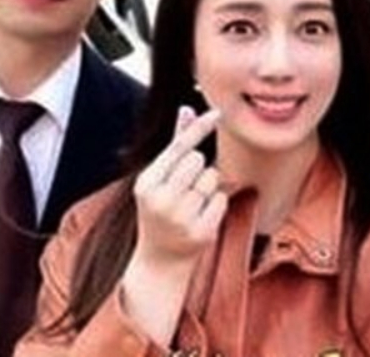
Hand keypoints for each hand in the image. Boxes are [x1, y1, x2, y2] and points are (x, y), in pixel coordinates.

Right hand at [132, 105, 226, 266]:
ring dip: (208, 187)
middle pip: (198, 161)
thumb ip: (175, 144)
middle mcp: (160, 199)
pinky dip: (216, 204)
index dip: (199, 128)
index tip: (217, 112)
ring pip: (212, 178)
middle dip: (198, 169)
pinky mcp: (200, 232)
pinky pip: (221, 200)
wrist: (159, 260)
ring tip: (192, 204)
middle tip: (185, 189)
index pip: (179, 147)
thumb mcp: (161, 178)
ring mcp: (180, 218)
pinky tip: (201, 216)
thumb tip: (187, 108)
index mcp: (147, 183)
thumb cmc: (162, 209)